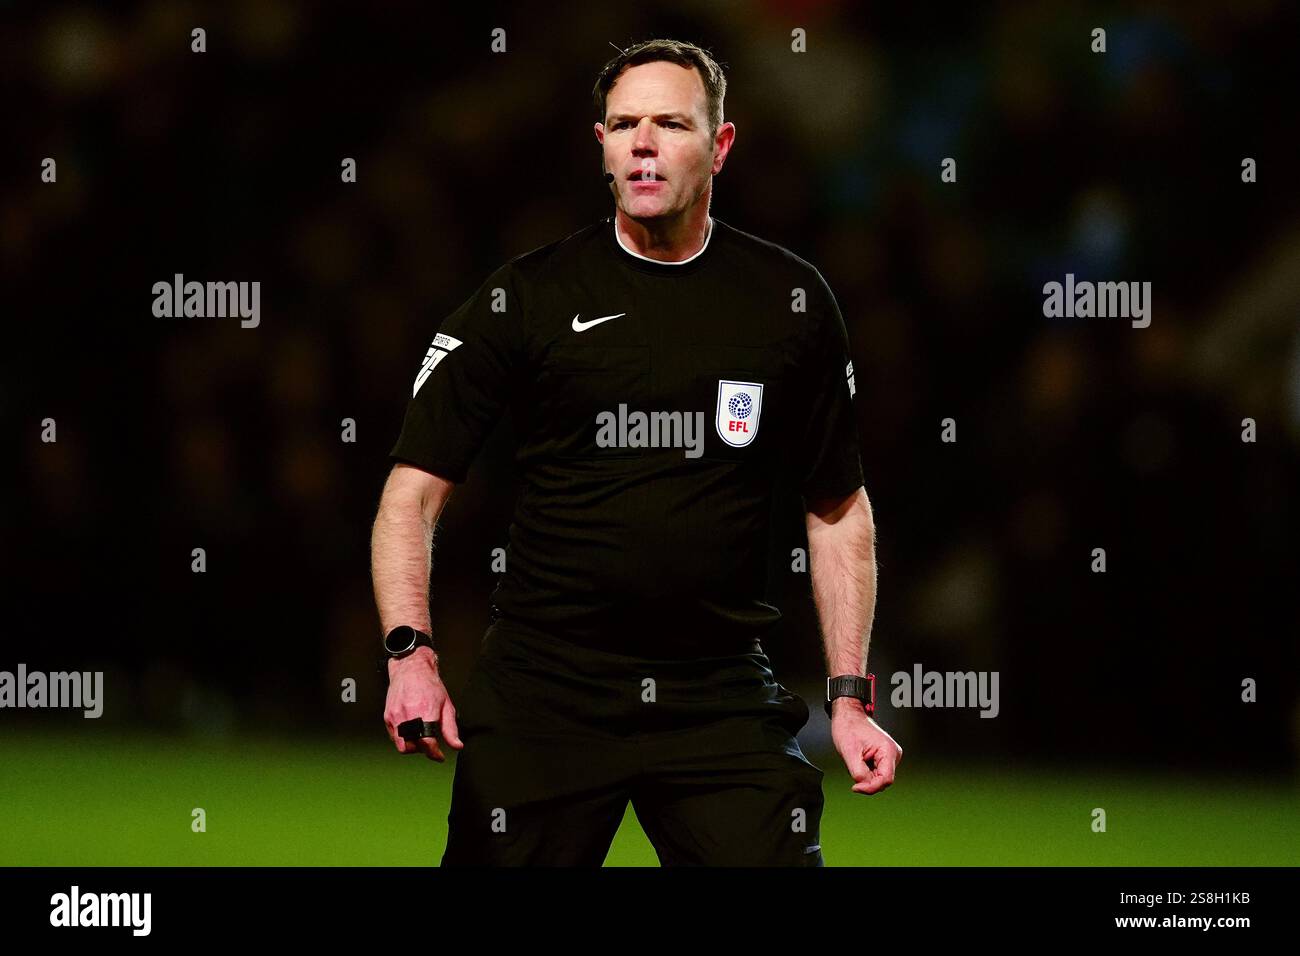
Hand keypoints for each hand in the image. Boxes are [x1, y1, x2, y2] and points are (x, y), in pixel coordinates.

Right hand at [382, 645, 462, 760]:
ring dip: (412, 746)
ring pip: (401, 745)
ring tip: (420, 737)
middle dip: (423, 750)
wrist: (411, 669)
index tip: (439, 756)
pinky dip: (403, 738)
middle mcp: (408, 715)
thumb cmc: (429, 684)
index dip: (434, 754)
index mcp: (425, 712)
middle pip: (412, 747)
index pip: (427, 743)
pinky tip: (411, 730)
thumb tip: (456, 745)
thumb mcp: (446, 705)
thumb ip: (450, 728)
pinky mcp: (388, 717)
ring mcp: (395, 717)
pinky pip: (394, 736)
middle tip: (430, 745)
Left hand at [829, 698, 901, 793]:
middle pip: (882, 780)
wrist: (849, 716)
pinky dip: (866, 771)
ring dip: (866, 775)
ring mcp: (890, 755)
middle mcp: (894, 754)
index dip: (870, 787)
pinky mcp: (885, 757)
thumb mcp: (849, 753)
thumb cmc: (849, 728)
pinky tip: (860, 760)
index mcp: (888, 751)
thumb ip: (859, 773)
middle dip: (867, 780)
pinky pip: (876, 772)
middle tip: (852, 769)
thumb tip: (865, 786)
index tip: (855, 787)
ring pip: (879, 778)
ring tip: (856, 761)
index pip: (885, 780)